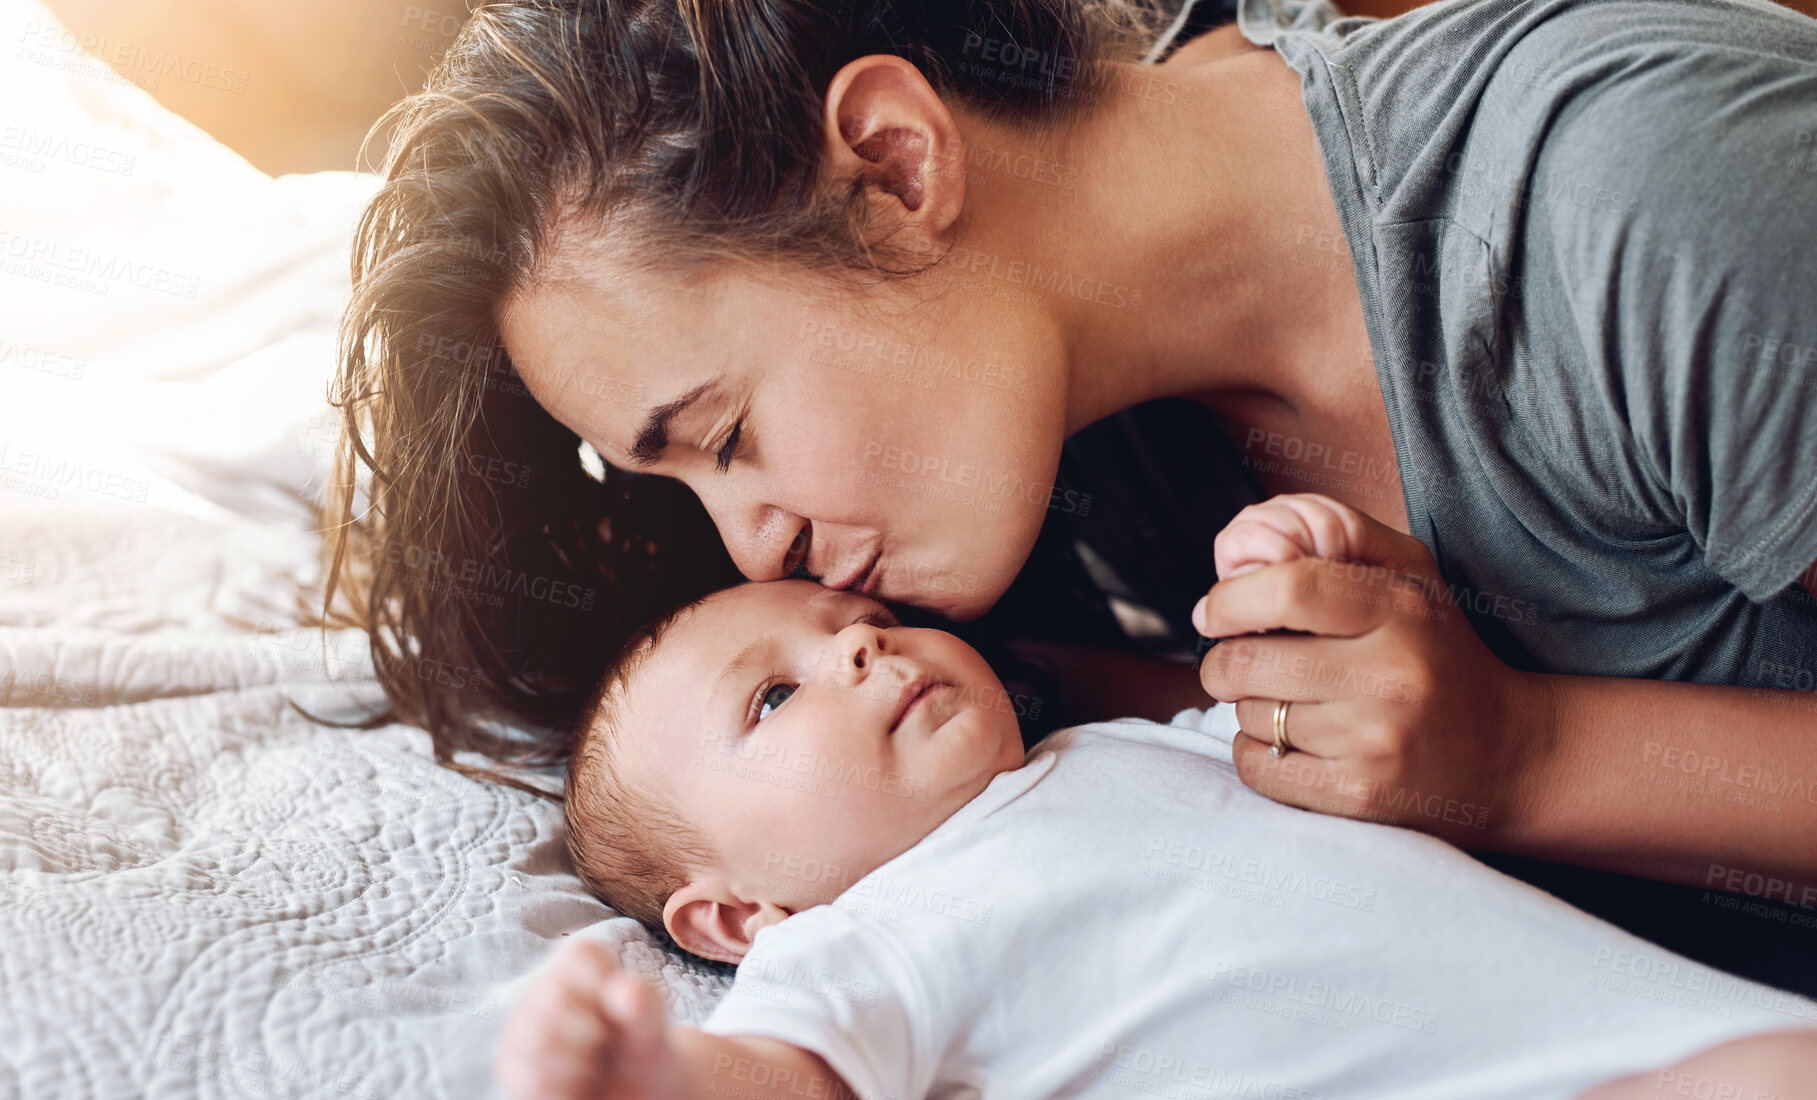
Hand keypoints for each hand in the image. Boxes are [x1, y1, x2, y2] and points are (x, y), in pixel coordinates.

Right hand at [496, 937, 677, 1099]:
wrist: (629, 1093)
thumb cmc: (639, 1051)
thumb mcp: (651, 1031)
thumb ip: (646, 1008)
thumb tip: (629, 987)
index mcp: (581, 960)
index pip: (583, 954)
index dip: (607, 988)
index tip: (623, 1007)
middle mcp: (543, 986)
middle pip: (557, 1003)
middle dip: (594, 1037)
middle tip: (607, 1046)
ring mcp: (521, 1025)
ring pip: (539, 1044)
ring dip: (579, 1068)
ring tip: (593, 1068)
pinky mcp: (511, 1064)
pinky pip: (530, 1080)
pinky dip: (564, 1091)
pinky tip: (577, 1086)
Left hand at [1193, 495, 1551, 845]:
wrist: (1508, 753)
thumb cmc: (1437, 650)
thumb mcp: (1409, 574)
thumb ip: (1335, 536)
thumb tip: (1242, 545)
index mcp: (1401, 609)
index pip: (1288, 589)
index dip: (1229, 600)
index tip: (1213, 612)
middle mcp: (1391, 675)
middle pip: (1247, 661)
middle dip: (1225, 660)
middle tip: (1241, 661)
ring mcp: (1376, 741)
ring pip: (1250, 716)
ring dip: (1249, 707)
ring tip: (1292, 702)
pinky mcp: (1361, 796)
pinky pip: (1258, 767)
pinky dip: (1256, 753)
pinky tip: (1291, 741)